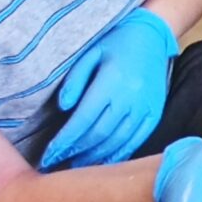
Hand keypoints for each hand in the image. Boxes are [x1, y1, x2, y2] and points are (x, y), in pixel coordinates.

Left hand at [40, 8, 177, 168]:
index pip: (83, 119)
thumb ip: (75, 80)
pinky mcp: (154, 112)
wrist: (153, 35)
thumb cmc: (116, 42)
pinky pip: (136, 140)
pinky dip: (118, 154)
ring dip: (94, 157)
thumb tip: (63, 107)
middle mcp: (130, 97)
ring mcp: (144, 107)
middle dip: (75, 152)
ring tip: (75, 165)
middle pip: (98, 134)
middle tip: (56, 164)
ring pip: (117, 141)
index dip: (64, 140)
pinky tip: (103, 161)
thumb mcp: (91, 54)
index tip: (48, 155)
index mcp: (112, 80)